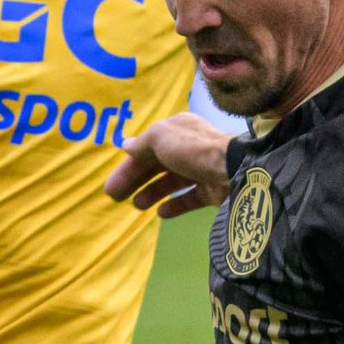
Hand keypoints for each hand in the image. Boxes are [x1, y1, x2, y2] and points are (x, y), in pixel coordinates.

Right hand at [104, 111, 233, 217]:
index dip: (128, 165)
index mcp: (178, 130)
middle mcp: (189, 148)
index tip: (112, 184)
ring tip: (137, 206)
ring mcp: (202, 169)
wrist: (231, 169)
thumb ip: (141, 143)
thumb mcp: (160, 137)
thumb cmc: (191, 149)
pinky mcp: (212, 190)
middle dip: (136, 180)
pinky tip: (162, 213)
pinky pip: (190, 198)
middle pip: (157, 165)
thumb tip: (125, 146)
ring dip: (153, 192)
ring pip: (172, 182)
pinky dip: (175, 206)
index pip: (147, 148)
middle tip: (116, 197)